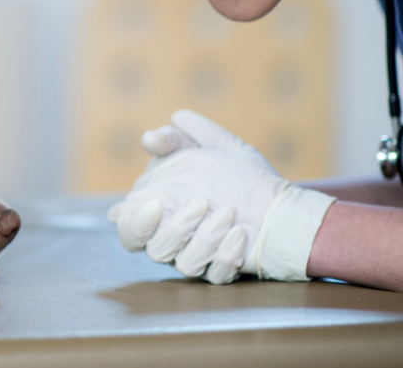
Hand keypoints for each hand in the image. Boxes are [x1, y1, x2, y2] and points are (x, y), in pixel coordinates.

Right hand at [107, 110, 336, 283]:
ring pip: (181, 263)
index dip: (133, 218)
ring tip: (228, 213)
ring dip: (203, 237)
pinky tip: (239, 235)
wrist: (286, 205)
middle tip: (191, 205)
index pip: (126, 221)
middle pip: (146, 247)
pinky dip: (225, 255)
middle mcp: (172, 238)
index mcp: (159, 210)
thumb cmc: (244, 177)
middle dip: (165, 228)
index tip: (154, 202)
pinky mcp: (220, 271)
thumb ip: (179, 139)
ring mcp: (196, 257)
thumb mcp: (214, 148)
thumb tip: (148, 138)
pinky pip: (214, 275)